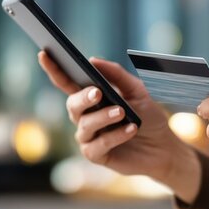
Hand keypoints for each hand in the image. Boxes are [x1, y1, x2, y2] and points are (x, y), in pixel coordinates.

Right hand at [37, 51, 199, 201]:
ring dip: (103, 117)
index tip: (44, 53)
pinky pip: (98, 145)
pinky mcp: (96, 155)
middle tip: (97, 93)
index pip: (67, 82)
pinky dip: (115, 136)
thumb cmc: (148, 117)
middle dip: (83, 98)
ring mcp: (89, 137)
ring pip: (85, 125)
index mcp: (91, 98)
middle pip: (72, 105)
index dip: (54, 69)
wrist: (164, 146)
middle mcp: (85, 117)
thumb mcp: (138, 91)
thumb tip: (92, 60)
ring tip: (122, 112)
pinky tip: (131, 129)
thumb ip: (117, 75)